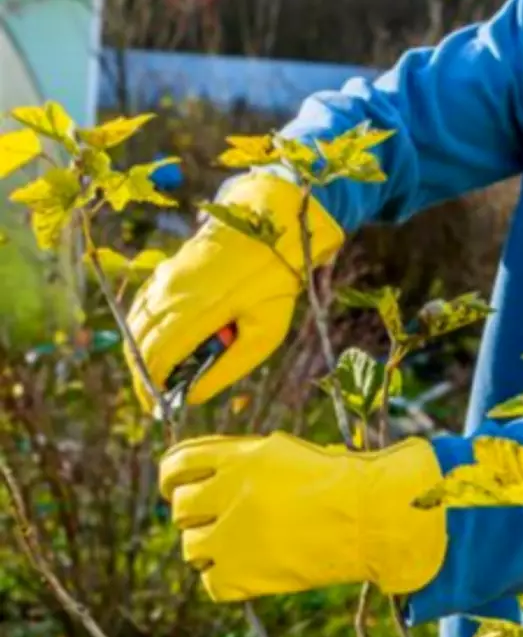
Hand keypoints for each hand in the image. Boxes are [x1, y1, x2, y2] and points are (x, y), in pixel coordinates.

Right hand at [125, 173, 343, 411]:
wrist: (269, 226)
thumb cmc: (272, 284)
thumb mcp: (264, 334)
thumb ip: (228, 368)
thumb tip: (193, 395)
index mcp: (197, 311)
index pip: (156, 358)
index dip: (153, 388)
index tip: (159, 409)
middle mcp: (171, 293)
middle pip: (139, 346)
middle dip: (144, 378)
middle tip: (158, 400)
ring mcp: (164, 278)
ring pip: (136, 327)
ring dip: (142, 356)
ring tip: (162, 378)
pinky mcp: (165, 270)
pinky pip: (144, 308)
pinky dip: (145, 332)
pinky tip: (164, 346)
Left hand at [159, 432, 447, 601]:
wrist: (373, 517)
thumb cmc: (341, 480)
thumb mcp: (286, 453)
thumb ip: (242, 459)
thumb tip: (205, 473)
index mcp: (242, 456)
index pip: (177, 462)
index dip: (170, 477)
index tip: (174, 488)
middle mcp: (231, 491)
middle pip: (180, 508)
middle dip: (193, 515)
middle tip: (211, 522)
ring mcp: (236, 535)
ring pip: (191, 547)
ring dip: (208, 548)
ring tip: (236, 548)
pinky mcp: (247, 574)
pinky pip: (211, 583)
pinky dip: (225, 579)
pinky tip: (249, 571)